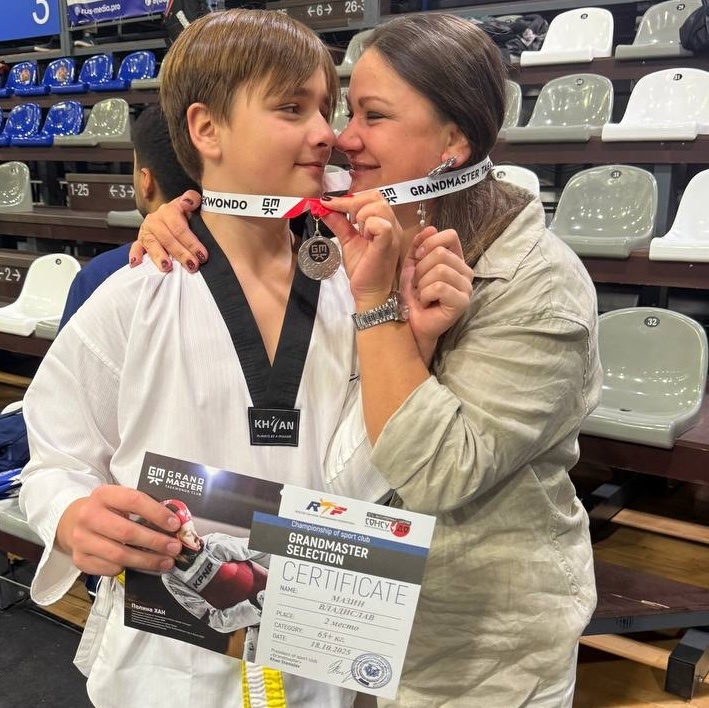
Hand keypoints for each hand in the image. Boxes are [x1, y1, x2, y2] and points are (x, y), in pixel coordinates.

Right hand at [56, 485, 182, 576]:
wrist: (72, 521)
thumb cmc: (107, 510)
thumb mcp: (120, 500)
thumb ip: (143, 508)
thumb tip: (174, 525)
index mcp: (103, 495)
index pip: (134, 501)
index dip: (157, 513)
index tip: (175, 525)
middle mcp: (88, 516)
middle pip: (127, 532)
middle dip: (155, 542)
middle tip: (175, 548)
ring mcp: (81, 539)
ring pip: (119, 555)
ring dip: (147, 561)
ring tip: (166, 562)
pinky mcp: (79, 559)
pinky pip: (109, 568)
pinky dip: (128, 569)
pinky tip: (141, 566)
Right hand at [128, 190, 205, 272]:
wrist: (173, 216)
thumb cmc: (186, 214)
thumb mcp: (193, 204)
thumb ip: (193, 199)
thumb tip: (187, 202)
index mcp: (169, 211)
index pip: (179, 227)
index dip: (191, 242)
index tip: (202, 255)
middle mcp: (156, 220)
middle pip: (167, 238)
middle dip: (181, 253)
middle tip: (192, 265)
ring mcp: (147, 231)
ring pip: (152, 244)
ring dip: (159, 256)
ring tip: (167, 267)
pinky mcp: (140, 240)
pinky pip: (136, 247)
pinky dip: (135, 255)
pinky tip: (136, 263)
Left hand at [319, 192, 401, 308]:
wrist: (369, 292)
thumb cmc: (363, 268)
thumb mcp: (348, 241)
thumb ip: (338, 223)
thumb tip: (324, 208)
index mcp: (384, 222)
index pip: (372, 197)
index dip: (349, 198)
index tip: (328, 203)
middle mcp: (392, 224)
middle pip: (376, 196)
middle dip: (354, 204)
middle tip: (348, 220)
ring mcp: (392, 234)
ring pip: (378, 206)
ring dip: (361, 215)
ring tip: (359, 232)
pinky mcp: (387, 244)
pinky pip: (380, 224)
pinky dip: (368, 226)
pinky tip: (364, 237)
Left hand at [401, 227, 472, 365]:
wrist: (407, 322)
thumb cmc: (410, 295)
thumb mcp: (411, 265)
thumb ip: (418, 246)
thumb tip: (430, 228)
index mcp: (455, 260)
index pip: (450, 236)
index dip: (430, 243)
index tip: (418, 258)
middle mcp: (465, 272)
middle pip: (441, 254)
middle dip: (421, 269)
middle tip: (418, 285)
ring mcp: (466, 288)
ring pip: (440, 270)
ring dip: (422, 284)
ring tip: (421, 295)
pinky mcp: (462, 302)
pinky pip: (440, 287)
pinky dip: (425, 294)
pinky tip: (425, 303)